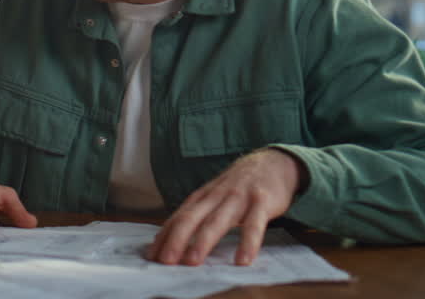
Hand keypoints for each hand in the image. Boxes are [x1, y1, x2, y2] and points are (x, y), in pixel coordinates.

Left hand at [147, 149, 303, 266]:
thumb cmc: (238, 186)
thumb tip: (172, 238)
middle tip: (165, 261)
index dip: (164, 236)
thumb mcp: (214, 196)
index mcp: (202, 196)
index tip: (151, 255)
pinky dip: (248, 243)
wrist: (272, 163)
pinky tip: (242, 260)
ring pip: (217, 221)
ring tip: (193, 261)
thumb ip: (197, 214)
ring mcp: (238, 198)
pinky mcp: (262, 202)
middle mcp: (216, 196)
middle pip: (191, 218)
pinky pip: (254, 224)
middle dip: (176, 240)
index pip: (178, 217)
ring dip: (203, 241)